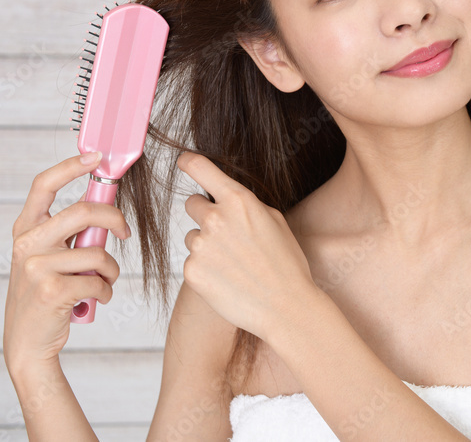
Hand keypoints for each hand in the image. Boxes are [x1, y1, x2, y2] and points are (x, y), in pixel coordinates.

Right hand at [3, 152, 131, 373]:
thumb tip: (104, 209)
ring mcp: (36, 266)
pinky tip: (95, 299)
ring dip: (111, 271)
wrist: (27, 342)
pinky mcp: (51, 290)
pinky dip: (106, 291)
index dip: (71, 166)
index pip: (44, 185)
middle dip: (115, 219)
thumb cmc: (46, 295)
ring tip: (103, 283)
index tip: (96, 156)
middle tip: (125, 232)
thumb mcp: (46, 258)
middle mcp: (27, 243)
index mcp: (25, 230)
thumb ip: (66, 234)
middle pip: (84, 211)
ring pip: (98, 253)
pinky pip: (99, 280)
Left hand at [177, 152, 317, 339]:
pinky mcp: (192, 271)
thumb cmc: (286, 264)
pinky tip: (228, 280)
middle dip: (205, 214)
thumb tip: (225, 196)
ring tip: (234, 264)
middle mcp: (215, 218)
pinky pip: (192, 261)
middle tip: (227, 235)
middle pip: (192, 203)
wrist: (285, 307)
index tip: (184, 162)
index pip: (200, 167)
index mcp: (239, 200)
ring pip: (192, 236)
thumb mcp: (275, 221)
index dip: (189, 162)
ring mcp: (200, 245)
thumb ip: (246, 204)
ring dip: (206, 245)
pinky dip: (206, 269)